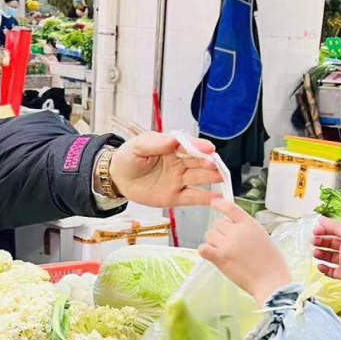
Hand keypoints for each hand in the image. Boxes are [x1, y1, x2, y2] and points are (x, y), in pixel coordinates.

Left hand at [108, 132, 222, 207]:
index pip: (189, 146)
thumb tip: (172, 140)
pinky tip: (218, 199)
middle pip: (198, 162)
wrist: (118, 178)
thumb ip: (154, 143)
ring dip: (212, 177)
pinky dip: (206, 199)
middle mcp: (180, 163)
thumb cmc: (128, 158)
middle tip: (215, 164)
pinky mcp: (176, 197)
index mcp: (172, 147)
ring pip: (200, 178)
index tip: (208, 148)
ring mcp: (180, 180)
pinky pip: (193, 197)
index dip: (199, 146)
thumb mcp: (137, 146)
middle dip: (209, 162)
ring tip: (221, 177)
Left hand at [199, 196, 291, 305]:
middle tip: (229, 244)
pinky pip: (203, 249)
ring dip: (213, 242)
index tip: (214, 202)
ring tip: (223, 251)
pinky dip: (205, 251)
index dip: (220, 203)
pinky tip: (212, 255)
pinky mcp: (220, 259)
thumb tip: (234, 229)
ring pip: (209, 235)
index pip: (230, 208)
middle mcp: (237, 231)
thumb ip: (248, 230)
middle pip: (218, 224)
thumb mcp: (264, 237)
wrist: (270, 281)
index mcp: (250, 224)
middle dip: (221, 232)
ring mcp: (227, 245)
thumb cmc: (272, 263)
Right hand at [312, 217, 340, 285]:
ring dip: (321, 254)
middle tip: (313, 242)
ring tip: (316, 253)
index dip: (325, 230)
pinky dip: (324, 268)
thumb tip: (321, 219)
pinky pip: (331, 271)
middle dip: (321, 242)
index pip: (336, 231)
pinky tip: (320, 265)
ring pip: (330, 257)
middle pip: (331, 244)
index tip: (315, 231)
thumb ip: (334, 226)